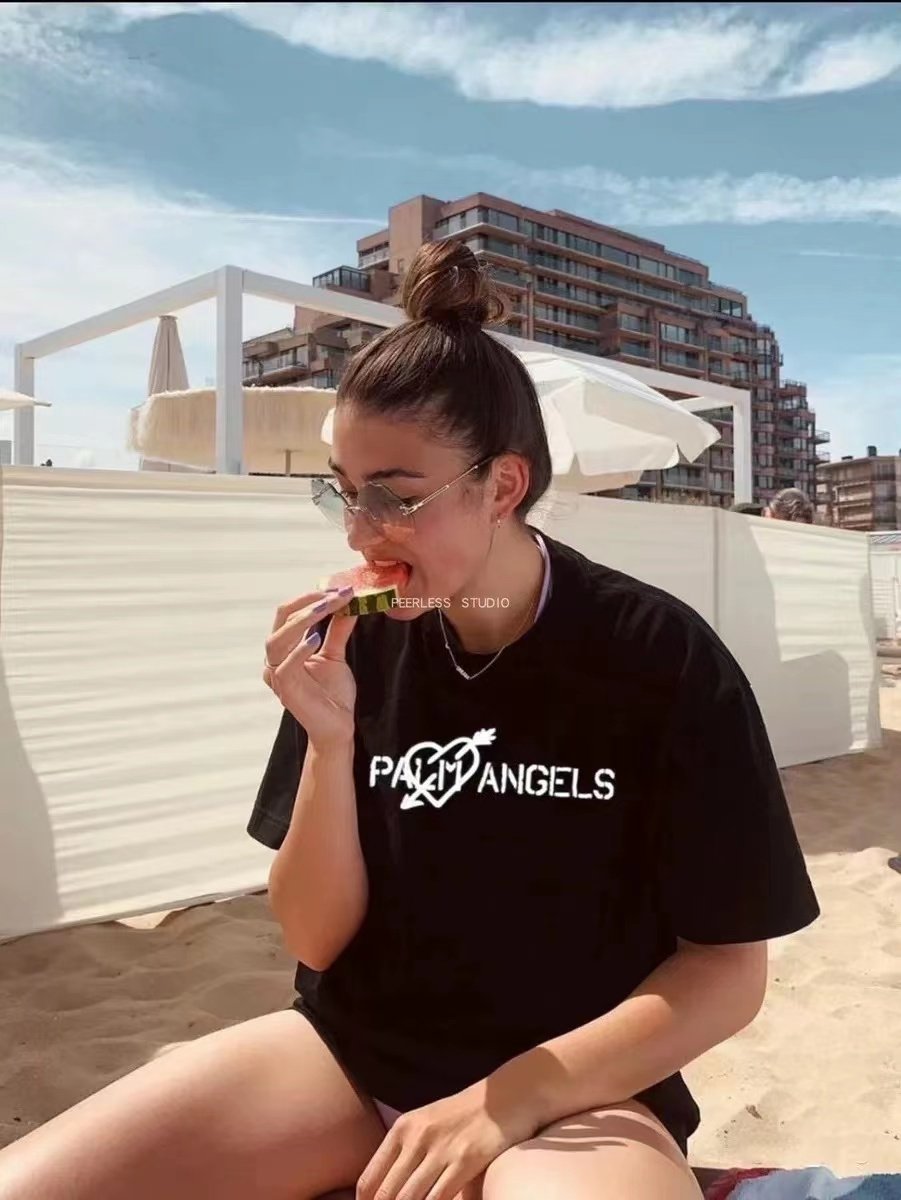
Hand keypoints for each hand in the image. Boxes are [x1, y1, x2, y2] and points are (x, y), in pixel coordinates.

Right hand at [263, 587, 357, 750]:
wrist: (337, 727)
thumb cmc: (332, 693)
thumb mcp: (335, 654)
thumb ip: (337, 630)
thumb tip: (348, 602)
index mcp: (284, 648)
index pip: (288, 612)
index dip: (311, 598)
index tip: (339, 589)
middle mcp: (275, 658)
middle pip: (281, 619)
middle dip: (308, 602)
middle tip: (335, 593)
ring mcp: (276, 674)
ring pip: (278, 639)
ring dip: (303, 620)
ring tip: (327, 608)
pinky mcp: (284, 690)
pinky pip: (285, 665)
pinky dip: (299, 650)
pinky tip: (316, 639)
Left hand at [356, 1082, 536, 1199]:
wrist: (506, 1096)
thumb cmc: (466, 1114)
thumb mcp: (428, 1122)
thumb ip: (406, 1152)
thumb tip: (387, 1191)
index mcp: (403, 1128)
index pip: (370, 1179)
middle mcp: (417, 1137)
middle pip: (387, 1195)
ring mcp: (441, 1149)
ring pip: (410, 1199)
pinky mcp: (466, 1160)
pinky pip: (439, 1199)